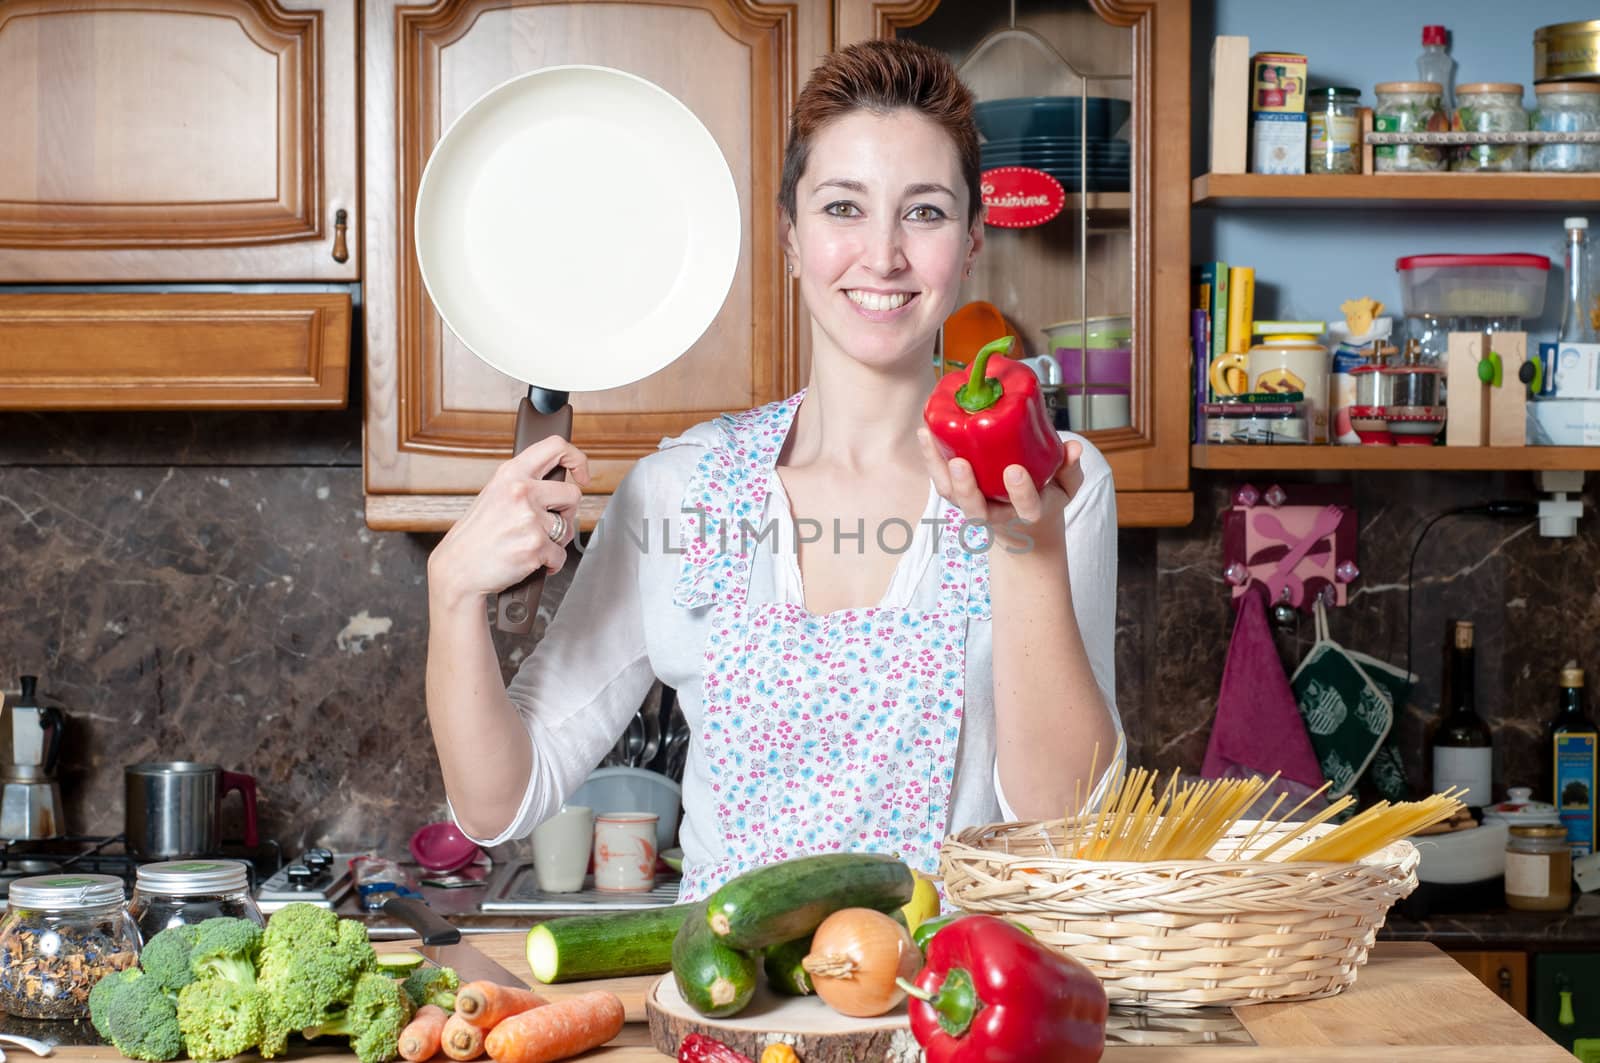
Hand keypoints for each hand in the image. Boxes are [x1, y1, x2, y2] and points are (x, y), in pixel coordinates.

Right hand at [428, 436, 591, 607]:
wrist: (458, 568)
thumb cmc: (476, 535)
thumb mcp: (495, 494)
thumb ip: (525, 483)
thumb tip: (559, 482)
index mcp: (512, 473)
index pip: (555, 447)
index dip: (577, 459)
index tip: (581, 474)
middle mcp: (522, 491)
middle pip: (573, 494)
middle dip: (566, 512)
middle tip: (548, 524)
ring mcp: (530, 518)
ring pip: (568, 528)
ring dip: (556, 541)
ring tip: (529, 543)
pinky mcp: (536, 545)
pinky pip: (561, 555)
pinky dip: (550, 563)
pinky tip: (529, 559)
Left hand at [916, 428, 1082, 548]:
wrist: (1024, 526)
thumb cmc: (1045, 498)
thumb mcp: (1066, 488)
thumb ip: (1070, 468)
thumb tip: (1074, 447)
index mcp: (1028, 513)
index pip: (1026, 508)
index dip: (1021, 493)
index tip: (1016, 472)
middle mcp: (996, 515)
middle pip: (976, 511)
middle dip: (967, 489)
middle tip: (960, 463)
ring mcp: (974, 507)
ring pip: (951, 495)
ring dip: (938, 468)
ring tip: (929, 435)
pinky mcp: (958, 496)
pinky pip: (942, 481)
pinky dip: (932, 458)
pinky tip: (925, 432)